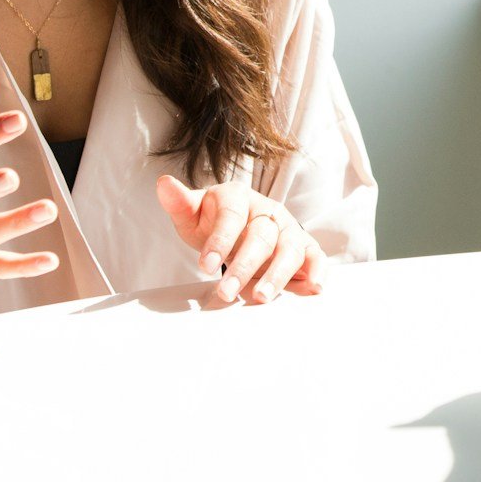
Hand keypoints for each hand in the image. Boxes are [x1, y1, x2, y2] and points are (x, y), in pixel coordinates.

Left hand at [156, 175, 322, 305]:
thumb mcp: (193, 214)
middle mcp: (267, 210)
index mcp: (238, 197)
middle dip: (244, 267)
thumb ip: (179, 203)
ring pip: (288, 249)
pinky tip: (312, 288)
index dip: (220, 240)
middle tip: (226, 292)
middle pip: (261, 236)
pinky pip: (314, 256)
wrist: (237, 226)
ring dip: (277, 275)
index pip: (231, 216)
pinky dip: (316, 271)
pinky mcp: (303, 246)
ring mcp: (288, 228)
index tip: (204, 265)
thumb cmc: (213, 221)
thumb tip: (164, 184)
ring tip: (260, 297)